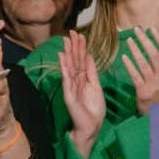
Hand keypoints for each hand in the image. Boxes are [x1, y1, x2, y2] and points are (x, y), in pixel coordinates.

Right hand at [58, 31, 104, 158]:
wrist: (92, 126)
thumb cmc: (95, 109)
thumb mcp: (96, 86)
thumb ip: (92, 72)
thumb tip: (89, 56)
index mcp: (84, 78)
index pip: (81, 60)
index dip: (81, 47)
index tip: (80, 35)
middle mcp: (76, 80)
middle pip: (74, 60)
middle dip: (73, 46)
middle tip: (72, 32)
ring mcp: (71, 86)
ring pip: (69, 67)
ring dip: (67, 53)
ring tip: (66, 41)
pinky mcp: (69, 94)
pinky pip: (66, 78)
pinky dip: (64, 67)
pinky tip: (62, 57)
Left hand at [122, 28, 158, 116]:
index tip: (151, 29)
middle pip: (154, 55)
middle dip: (145, 41)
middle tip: (137, 30)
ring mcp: (153, 85)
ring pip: (144, 64)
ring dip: (136, 50)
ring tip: (130, 40)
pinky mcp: (143, 92)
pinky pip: (135, 76)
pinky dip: (129, 65)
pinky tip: (124, 57)